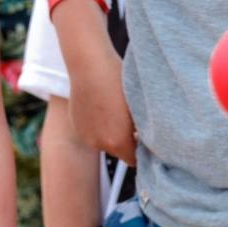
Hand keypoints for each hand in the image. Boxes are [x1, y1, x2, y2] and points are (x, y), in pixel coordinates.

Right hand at [68, 47, 135, 163]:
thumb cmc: (118, 83)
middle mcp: (99, 144)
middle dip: (126, 141)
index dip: (142, 152)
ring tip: (115, 112)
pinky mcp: (76, 126)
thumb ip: (143, 132)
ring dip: (111, 134)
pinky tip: (103, 108)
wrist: (90, 66)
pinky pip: (92, 133)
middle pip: (119, 151)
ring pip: (104, 142)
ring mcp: (85, 135)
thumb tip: (150, 143)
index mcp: (118, 143)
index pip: (134, 160)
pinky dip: (98, 126)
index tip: (146, 143)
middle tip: (132, 123)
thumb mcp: (138, 110)